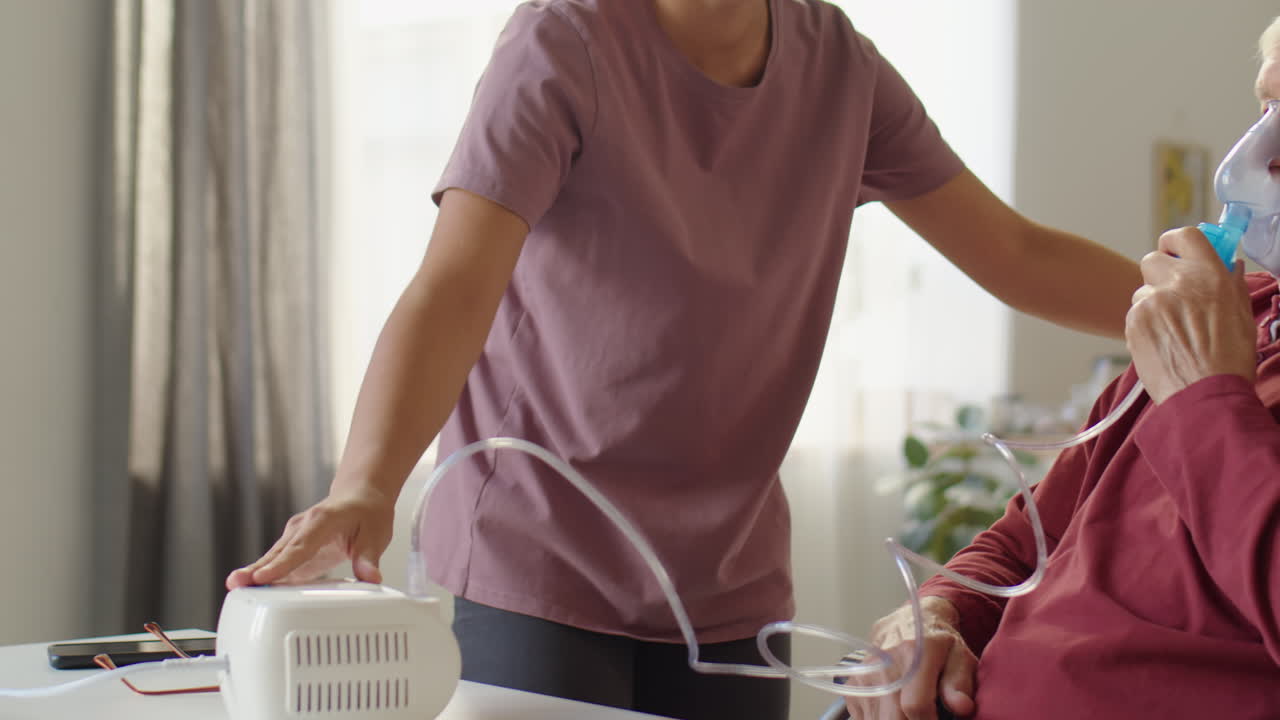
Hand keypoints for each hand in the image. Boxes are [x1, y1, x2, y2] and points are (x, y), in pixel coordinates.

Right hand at [224, 485, 395, 589]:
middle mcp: (303, 526)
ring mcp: (295, 535)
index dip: (281, 565)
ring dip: (254, 572)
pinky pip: (278, 561)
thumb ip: (369, 558)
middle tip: (236, 583)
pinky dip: (264, 574)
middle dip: (257, 569)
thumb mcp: (376, 535)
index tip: (263, 578)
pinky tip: (250, 590)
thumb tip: (371, 578)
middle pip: (279, 552)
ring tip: (235, 587)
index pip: (300, 547)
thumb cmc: (367, 512)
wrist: (360, 495)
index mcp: (322, 521)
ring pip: (273, 556)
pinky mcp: (294, 546)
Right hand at [844, 597, 976, 719]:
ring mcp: (864, 674)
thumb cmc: (940, 644)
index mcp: (915, 651)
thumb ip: (961, 683)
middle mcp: (884, 662)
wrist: (908, 622)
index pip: (916, 705)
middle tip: (927, 716)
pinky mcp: (853, 685)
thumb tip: (963, 708)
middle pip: (893, 718)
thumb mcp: (960, 657)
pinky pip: (864, 718)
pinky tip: (896, 711)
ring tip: (912, 713)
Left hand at [1126, 228, 1255, 403]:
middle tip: (1173, 293)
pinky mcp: (1132, 324)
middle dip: (1160, 273)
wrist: (1204, 395)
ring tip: (1173, 330)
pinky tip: (1163, 343)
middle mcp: (1175, 283)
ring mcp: (1150, 303)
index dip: (1176, 241)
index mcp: (1208, 275)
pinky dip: (1144, 324)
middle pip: (1152, 260)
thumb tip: (1230, 265)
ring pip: (1142, 291)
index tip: (1176, 250)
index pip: (1184, 236)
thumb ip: (1232, 284)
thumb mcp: (1242, 315)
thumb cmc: (1229, 360)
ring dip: (1152, 303)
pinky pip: (1134, 314)